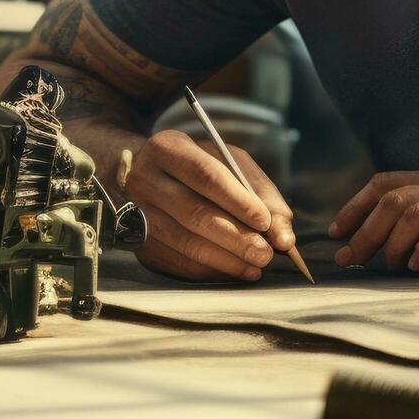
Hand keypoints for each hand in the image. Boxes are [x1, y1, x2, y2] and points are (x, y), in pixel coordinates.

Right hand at [119, 130, 293, 281]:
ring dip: (226, 259)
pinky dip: (210, 270)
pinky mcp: (137, 242)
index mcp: (167, 148)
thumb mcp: (230, 164)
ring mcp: (135, 212)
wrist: (146, 176)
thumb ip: (261, 193)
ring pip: (185, 242)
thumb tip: (283, 236)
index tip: (265, 222)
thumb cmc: (198, 168)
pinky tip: (234, 270)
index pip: (205, 175)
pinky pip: (177, 262)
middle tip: (266, 253)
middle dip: (236, 237)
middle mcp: (144, 179)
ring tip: (255, 265)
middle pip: (194, 213)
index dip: (238, 201)